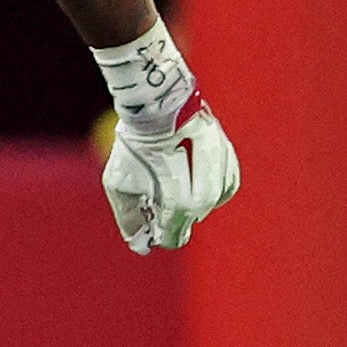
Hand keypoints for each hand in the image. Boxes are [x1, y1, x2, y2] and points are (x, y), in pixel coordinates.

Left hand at [103, 93, 240, 253]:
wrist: (154, 102)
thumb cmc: (134, 144)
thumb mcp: (119, 183)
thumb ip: (129, 218)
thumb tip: (141, 244)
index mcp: (178, 199)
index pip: (174, 233)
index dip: (163, 235)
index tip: (155, 231)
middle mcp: (204, 190)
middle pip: (194, 216)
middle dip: (179, 218)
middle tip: (163, 210)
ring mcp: (219, 167)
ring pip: (215, 200)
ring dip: (196, 202)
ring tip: (178, 190)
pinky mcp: (227, 153)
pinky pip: (228, 183)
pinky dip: (215, 189)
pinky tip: (197, 183)